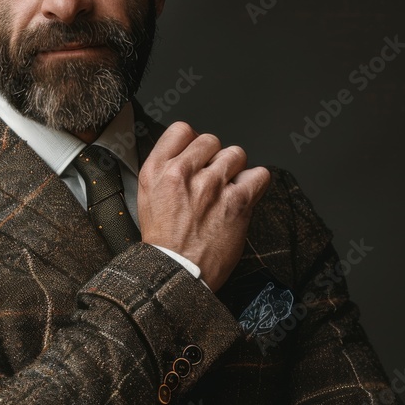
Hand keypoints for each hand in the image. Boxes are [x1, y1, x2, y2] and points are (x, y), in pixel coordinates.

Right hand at [138, 121, 270, 290]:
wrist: (176, 274)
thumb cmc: (163, 244)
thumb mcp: (146, 200)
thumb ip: (164, 171)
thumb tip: (187, 155)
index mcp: (157, 171)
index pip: (181, 130)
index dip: (193, 142)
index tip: (198, 156)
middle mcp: (183, 173)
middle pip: (210, 140)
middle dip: (214, 159)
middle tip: (211, 181)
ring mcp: (211, 185)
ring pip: (235, 154)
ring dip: (234, 171)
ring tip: (226, 191)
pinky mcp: (237, 202)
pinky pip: (258, 175)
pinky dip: (254, 184)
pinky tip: (243, 197)